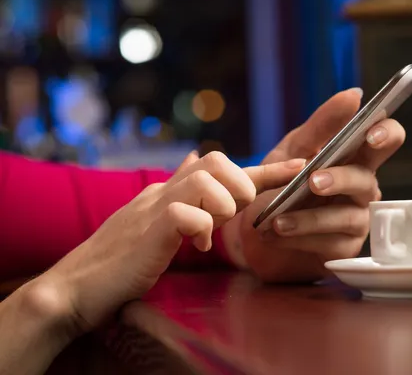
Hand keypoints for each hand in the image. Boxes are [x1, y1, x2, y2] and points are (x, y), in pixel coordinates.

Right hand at [37, 151, 303, 332]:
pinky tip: (195, 247)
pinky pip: (187, 215)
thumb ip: (180, 195)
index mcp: (171, 190)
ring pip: (205, 180)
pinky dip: (201, 229)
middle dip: (240, 185)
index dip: (265, 168)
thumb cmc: (124, 259)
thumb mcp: (157, 223)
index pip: (223, 167)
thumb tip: (192, 160)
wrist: (79, 286)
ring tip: (211, 230)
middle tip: (233, 214)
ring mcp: (154, 206)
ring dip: (221, 206)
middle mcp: (164, 190)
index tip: (298, 167)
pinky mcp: (148, 229)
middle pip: (216, 159)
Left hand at [223, 88, 405, 282]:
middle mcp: (361, 188)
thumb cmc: (281, 182)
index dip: (386, 135)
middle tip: (313, 182)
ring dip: (310, 218)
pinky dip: (299, 238)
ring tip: (278, 220)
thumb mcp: (292, 150)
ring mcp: (355, 219)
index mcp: (354, 157)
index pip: (387, 140)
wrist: (255, 227)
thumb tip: (354, 95)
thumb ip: (321, 126)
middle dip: (341, 179)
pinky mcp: (342, 248)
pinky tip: (275, 235)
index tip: (371, 134)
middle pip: (367, 180)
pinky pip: (329, 244)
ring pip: (347, 217)